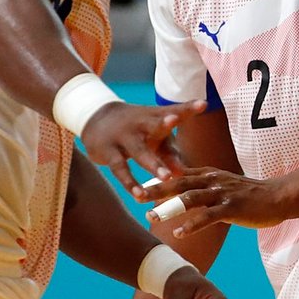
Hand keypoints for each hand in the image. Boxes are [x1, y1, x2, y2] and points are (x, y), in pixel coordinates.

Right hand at [81, 100, 203, 196]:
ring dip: (152, 164)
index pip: (174, 110)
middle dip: (164, 123)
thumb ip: (170, 155)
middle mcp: (140, 124)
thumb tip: (183, 174)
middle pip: (153, 124)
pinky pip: (120, 168)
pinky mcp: (108, 151)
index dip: (188, 108)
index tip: (202, 104)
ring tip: (167, 178)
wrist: (95, 119)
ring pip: (138, 151)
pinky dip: (129, 182)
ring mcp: (123, 137)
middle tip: (174, 119)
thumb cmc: (138, 131)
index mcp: (156, 117)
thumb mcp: (155, 138)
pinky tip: (139, 194)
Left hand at [141, 166, 293, 234]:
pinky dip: (191, 225)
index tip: (138, 185)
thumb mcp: (225, 185)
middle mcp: (214, 181)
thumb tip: (181, 191)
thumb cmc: (251, 194)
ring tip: (150, 216)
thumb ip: (204, 186)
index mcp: (210, 175)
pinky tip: (178, 233)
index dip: (158, 179)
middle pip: (179, 183)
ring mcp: (223, 194)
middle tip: (136, 195)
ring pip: (190, 199)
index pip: (179, 174)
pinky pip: (208, 217)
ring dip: (168, 207)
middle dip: (156, 189)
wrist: (279, 196)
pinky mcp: (233, 208)